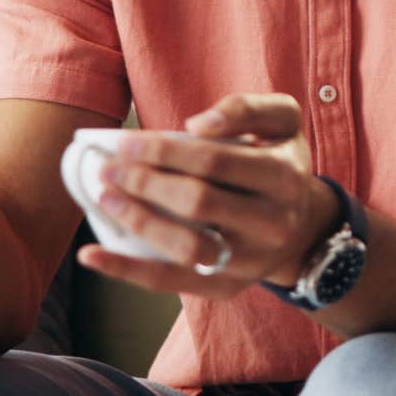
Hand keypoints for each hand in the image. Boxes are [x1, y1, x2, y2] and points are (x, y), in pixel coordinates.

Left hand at [77, 93, 340, 300]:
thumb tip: (198, 125)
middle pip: (198, 202)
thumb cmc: (278, 162)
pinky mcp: (228, 288)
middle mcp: (273, 224)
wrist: (304, 225)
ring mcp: (251, 261)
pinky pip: (172, 283)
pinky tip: (91, 255)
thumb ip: (247, 108)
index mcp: (284, 177)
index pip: (215, 161)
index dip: (165, 151)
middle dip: (145, 183)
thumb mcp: (281, 122)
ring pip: (186, 247)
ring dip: (138, 221)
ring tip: (104, 198)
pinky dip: (127, 270)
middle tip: (108, 169)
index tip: (124, 143)